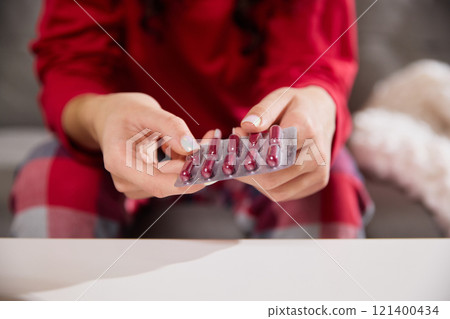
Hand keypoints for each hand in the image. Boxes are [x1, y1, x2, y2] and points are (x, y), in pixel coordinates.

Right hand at [62, 92, 204, 198]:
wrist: (110, 117)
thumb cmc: (124, 111)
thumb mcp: (147, 110)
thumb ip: (170, 126)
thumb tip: (191, 147)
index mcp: (120, 162)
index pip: (158, 184)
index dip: (186, 182)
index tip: (209, 172)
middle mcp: (125, 179)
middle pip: (168, 183)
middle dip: (194, 167)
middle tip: (213, 145)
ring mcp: (134, 184)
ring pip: (172, 181)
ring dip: (191, 164)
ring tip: (204, 141)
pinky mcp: (145, 182)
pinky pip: (170, 177)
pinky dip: (184, 163)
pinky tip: (188, 147)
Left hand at [237, 86, 335, 201]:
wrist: (325, 113)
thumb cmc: (297, 107)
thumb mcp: (279, 98)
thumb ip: (262, 111)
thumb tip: (246, 126)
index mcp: (307, 128)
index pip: (273, 152)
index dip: (250, 155)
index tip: (235, 150)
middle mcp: (317, 154)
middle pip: (273, 176)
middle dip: (248, 171)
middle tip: (234, 160)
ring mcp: (320, 171)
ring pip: (276, 190)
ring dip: (255, 181)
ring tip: (247, 164)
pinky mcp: (318, 182)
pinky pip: (284, 193)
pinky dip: (266, 186)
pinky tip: (261, 170)